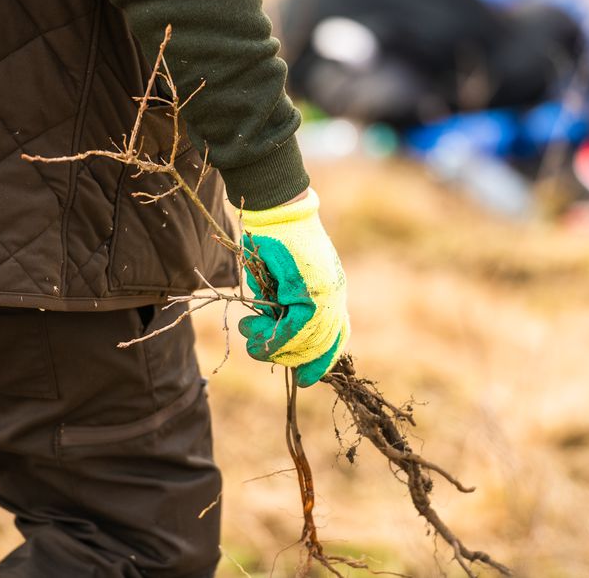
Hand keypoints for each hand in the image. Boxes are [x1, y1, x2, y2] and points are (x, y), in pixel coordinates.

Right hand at [238, 189, 349, 386]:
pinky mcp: (310, 290)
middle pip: (322, 344)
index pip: (337, 335)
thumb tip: (275, 334)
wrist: (276, 210)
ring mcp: (326, 293)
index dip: (322, 360)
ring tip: (251, 339)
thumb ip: (285, 305)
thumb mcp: (282, 279)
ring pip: (308, 341)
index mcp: (332, 292)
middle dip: (291, 359)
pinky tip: (256, 337)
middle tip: (261, 351)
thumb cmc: (274, 239)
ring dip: (274, 348)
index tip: (305, 378)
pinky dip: (274, 338)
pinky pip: (295, 328)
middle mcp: (335, 295)